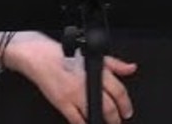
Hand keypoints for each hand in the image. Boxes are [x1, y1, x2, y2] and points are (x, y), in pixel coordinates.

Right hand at [7, 37, 136, 123]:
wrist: (40, 57)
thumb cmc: (64, 55)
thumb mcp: (93, 56)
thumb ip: (114, 64)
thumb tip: (131, 68)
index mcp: (97, 70)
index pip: (119, 90)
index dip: (126, 104)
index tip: (127, 111)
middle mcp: (87, 83)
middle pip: (109, 106)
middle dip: (117, 118)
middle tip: (119, 121)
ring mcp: (75, 95)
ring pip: (95, 114)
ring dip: (103, 122)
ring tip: (107, 123)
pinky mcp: (63, 103)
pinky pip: (77, 120)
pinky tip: (88, 123)